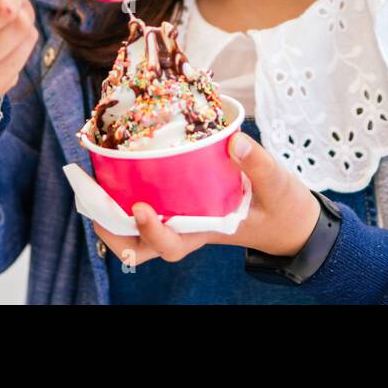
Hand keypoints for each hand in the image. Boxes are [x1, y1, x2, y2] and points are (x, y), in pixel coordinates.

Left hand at [93, 131, 322, 267]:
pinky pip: (156, 205)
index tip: (141, 208)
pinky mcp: (190, 203)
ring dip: (117, 215)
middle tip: (94, 204)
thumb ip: (258, 164)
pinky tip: (124, 170)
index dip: (151, 232)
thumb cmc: (285, 207)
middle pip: (143, 247)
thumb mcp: (278, 184)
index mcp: (209, 231)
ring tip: (95, 190)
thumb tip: (235, 140)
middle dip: (115, 233)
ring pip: (142, 231)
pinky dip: (135, 193)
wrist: (294, 219)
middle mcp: (191, 228)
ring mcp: (187, 217)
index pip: (172, 245)